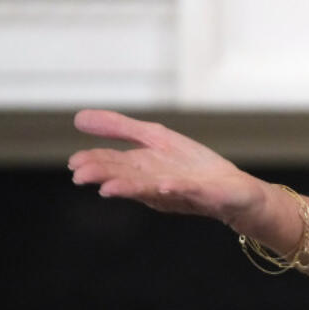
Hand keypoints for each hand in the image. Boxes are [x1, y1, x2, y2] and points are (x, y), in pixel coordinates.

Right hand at [68, 109, 268, 228]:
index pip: (114, 163)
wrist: (234, 191)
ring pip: (149, 188)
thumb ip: (120, 128)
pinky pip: (187, 190)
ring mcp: (178, 189)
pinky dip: (175, 188)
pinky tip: (164, 185)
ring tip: (109, 187)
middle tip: (81, 176)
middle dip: (105, 176)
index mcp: (143, 169)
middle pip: (126, 176)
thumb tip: (79, 117)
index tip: (74, 163)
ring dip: (130, 187)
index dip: (94, 162)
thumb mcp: (155, 139)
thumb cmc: (193, 168)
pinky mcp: (204, 192)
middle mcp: (155, 182)